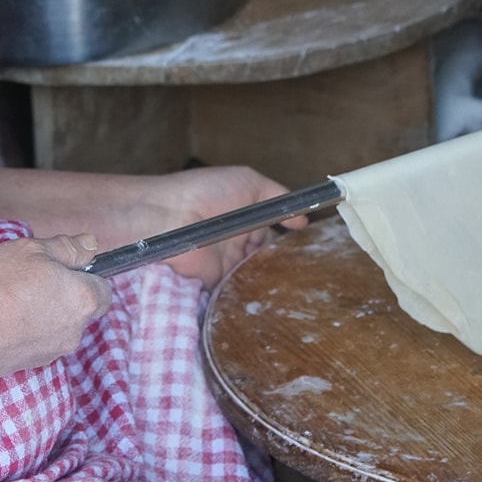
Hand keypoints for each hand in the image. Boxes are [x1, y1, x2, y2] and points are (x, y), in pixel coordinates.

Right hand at [0, 235, 111, 384]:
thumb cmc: (0, 288)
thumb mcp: (33, 249)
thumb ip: (67, 247)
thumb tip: (91, 245)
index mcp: (84, 299)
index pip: (102, 287)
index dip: (84, 273)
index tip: (61, 264)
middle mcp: (74, 331)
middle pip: (74, 306)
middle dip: (53, 289)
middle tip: (25, 274)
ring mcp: (51, 351)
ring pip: (48, 322)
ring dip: (30, 306)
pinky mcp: (27, 365)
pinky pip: (26, 337)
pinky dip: (12, 324)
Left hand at [129, 166, 303, 288]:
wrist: (169, 216)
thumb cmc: (206, 192)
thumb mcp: (249, 182)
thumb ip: (277, 197)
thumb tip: (303, 219)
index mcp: (244, 218)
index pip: (273, 236)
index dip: (289, 243)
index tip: (312, 251)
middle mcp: (236, 242)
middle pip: (267, 259)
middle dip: (284, 265)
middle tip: (309, 273)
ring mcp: (226, 264)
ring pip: (256, 277)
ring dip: (271, 280)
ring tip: (300, 288)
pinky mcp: (216, 283)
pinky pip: (239, 292)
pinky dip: (252, 295)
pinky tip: (275, 300)